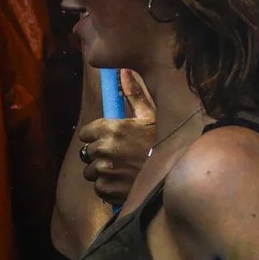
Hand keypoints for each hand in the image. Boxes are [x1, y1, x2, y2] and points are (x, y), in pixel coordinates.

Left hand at [78, 70, 155, 207]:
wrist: (173, 174)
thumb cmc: (162, 142)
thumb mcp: (150, 115)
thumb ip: (133, 94)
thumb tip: (123, 71)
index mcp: (111, 128)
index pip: (86, 133)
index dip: (97, 136)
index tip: (110, 138)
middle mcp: (103, 148)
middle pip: (87, 152)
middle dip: (100, 154)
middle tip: (121, 155)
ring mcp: (103, 170)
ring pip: (92, 171)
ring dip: (103, 171)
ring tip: (124, 169)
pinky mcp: (105, 188)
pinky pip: (98, 187)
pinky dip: (109, 186)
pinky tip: (125, 180)